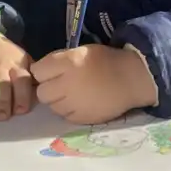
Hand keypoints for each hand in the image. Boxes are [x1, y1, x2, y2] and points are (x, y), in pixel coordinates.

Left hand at [30, 44, 156, 124]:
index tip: (52, 71)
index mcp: (69, 63)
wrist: (132, 78)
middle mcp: (68, 84)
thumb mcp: (82, 52)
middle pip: (42, 92)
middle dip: (49, 88)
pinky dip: (70, 110)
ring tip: (75, 93)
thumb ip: (60, 62)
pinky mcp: (81, 118)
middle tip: (62, 84)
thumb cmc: (106, 61)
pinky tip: (83, 102)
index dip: (44, 71)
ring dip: (59, 100)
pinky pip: (65, 116)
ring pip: (52, 106)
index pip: (37, 71)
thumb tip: (39, 74)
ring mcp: (74, 103)